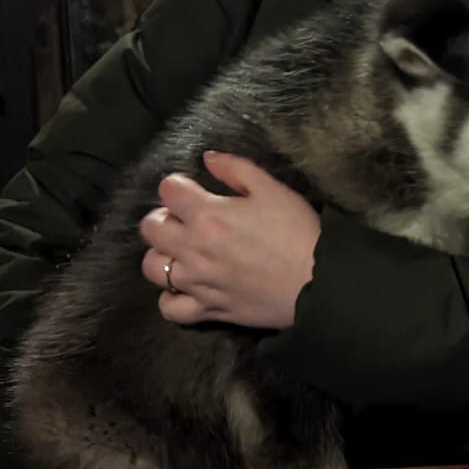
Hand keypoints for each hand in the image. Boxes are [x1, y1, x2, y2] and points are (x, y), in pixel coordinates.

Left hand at [139, 151, 319, 329]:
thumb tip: (207, 158)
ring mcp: (197, 282)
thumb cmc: (298, 231)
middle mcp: (193, 248)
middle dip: (163, 217)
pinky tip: (185, 288)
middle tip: (185, 219)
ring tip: (182, 252)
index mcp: (207, 215)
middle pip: (150, 228)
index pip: (167, 189)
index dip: (179, 185)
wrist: (318, 282)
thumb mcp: (273, 189)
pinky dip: (171, 298)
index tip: (194, 190)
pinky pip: (170, 308)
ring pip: (152, 267)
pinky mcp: (208, 309)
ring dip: (162, 255)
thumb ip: (236, 168)